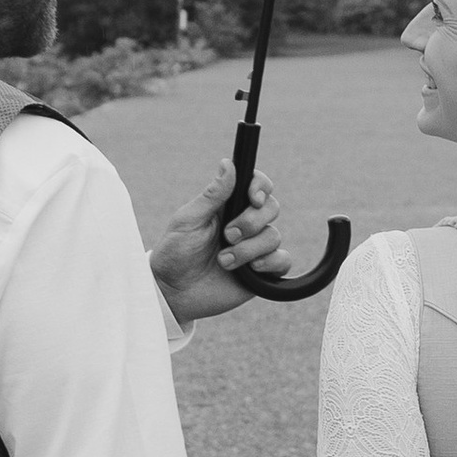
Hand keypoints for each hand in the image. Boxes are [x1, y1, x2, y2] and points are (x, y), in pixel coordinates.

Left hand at [148, 161, 290, 321]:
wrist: (173, 292)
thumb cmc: (175, 253)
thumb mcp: (189, 220)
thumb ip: (212, 194)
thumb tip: (228, 163)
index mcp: (227, 206)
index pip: (257, 186)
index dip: (261, 187)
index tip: (252, 198)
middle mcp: (245, 225)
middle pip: (271, 207)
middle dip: (251, 222)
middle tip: (228, 235)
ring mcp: (255, 248)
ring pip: (274, 236)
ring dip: (248, 249)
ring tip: (224, 261)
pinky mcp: (262, 273)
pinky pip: (283, 261)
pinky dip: (271, 262)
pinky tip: (251, 269)